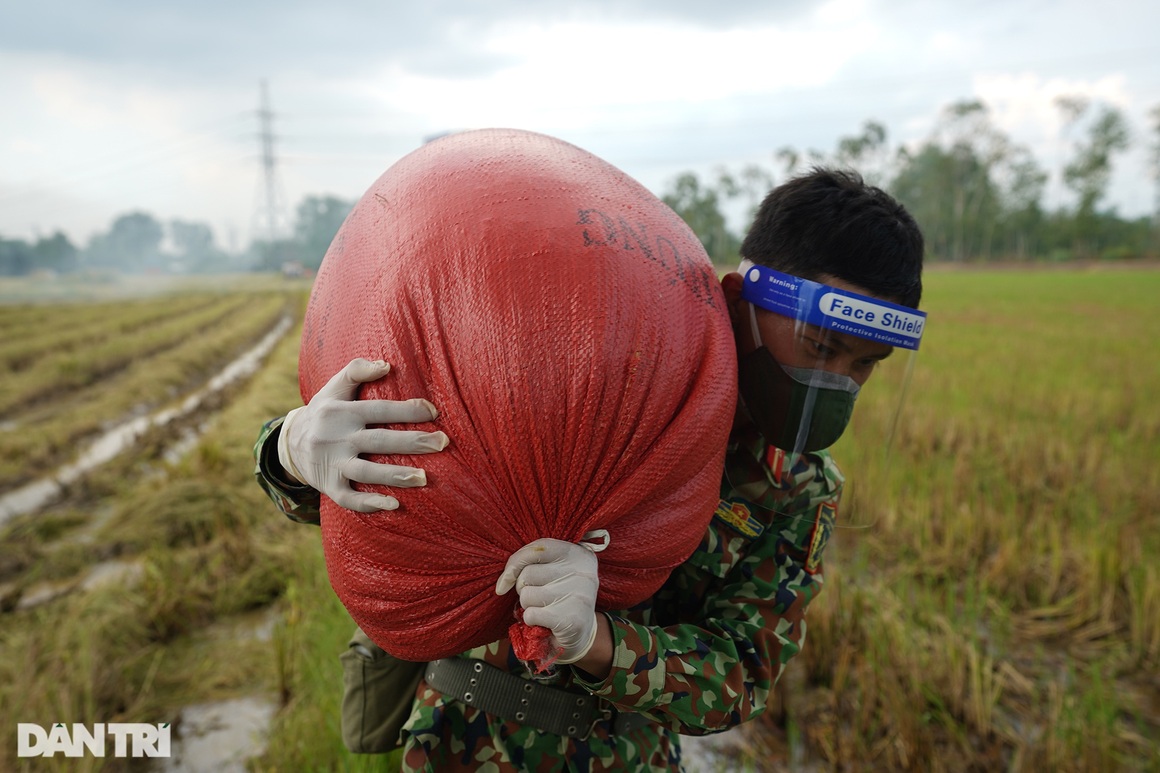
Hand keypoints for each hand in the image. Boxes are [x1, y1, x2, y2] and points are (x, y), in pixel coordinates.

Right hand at [279, 358, 448, 511]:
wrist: (289, 444)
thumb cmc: (324, 412)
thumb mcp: (333, 388)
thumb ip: (356, 371)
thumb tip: (385, 364)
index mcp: (342, 412)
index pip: (379, 410)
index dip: (406, 410)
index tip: (433, 412)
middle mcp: (337, 438)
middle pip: (378, 440)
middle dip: (412, 442)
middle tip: (442, 443)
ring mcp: (332, 464)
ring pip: (366, 472)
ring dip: (395, 476)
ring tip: (423, 478)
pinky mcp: (329, 486)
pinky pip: (349, 498)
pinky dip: (369, 503)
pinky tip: (394, 505)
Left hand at [495, 539, 598, 664]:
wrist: (580, 634)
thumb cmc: (559, 597)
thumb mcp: (551, 571)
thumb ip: (530, 563)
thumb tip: (504, 582)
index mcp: (579, 554)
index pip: (539, 547)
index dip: (517, 562)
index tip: (508, 578)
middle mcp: (583, 572)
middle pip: (528, 573)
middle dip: (523, 588)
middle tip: (539, 596)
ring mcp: (579, 596)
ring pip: (527, 594)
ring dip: (528, 605)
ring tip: (544, 609)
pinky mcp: (571, 620)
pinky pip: (531, 614)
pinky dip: (531, 620)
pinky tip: (545, 622)